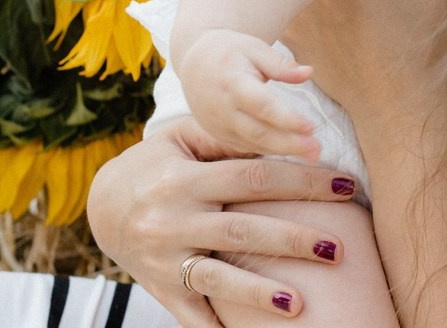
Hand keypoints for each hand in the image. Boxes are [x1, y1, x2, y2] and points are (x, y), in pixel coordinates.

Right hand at [88, 117, 356, 326]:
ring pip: (218, 279)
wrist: (101, 203)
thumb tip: (282, 137)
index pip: (254, 178)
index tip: (345, 184)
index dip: (302, 180)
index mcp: (186, 178)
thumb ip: (227, 139)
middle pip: (243, 231)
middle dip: (294, 240)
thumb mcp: (184, 138)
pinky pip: (191, 314)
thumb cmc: (157, 162)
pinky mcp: (161, 288)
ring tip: (300, 304)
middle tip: (340, 248)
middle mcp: (175, 220)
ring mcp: (166, 259)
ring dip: (259, 294)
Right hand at [178, 27, 319, 157]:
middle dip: (289, 143)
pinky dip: (269, 152)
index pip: (261, 104)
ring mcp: (218, 126)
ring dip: (283, 151)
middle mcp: (222, 108)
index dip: (286, 118)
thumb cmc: (230, 51)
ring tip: (313, 155)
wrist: (195, 63)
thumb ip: (281, 64)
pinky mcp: (219, 135)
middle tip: (317, 149)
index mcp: (232, 82)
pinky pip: (245, 147)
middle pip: (258, 131)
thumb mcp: (254, 48)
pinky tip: (292, 153)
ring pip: (253, 143)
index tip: (311, 126)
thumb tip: (309, 72)